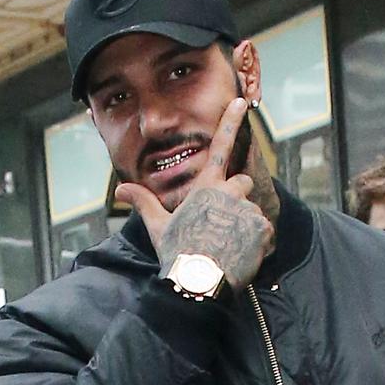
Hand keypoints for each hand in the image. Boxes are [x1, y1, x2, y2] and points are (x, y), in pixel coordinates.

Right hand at [115, 98, 273, 293]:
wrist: (199, 282)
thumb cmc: (177, 253)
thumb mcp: (158, 226)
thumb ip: (144, 202)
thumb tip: (119, 190)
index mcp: (206, 186)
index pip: (221, 146)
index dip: (231, 122)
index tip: (241, 102)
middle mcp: (230, 192)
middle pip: (243, 184)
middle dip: (237, 199)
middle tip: (222, 224)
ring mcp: (248, 209)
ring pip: (253, 211)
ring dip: (245, 225)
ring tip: (228, 246)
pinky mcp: (263, 228)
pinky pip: (265, 231)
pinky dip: (257, 242)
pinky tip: (242, 255)